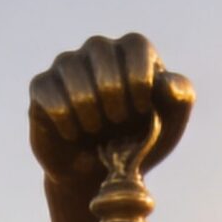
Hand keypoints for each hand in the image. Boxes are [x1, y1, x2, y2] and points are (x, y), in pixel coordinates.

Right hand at [29, 33, 194, 187]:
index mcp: (133, 48)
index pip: (135, 49)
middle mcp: (98, 48)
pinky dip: (67, 123)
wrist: (98, 173)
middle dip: (114, 101)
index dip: (139, 85)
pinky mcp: (42, 86)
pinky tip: (74, 134)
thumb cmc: (138, 140)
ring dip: (90, 115)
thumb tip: (167, 85)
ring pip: (74, 78)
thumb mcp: (169, 123)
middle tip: (117, 124)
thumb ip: (179, 98)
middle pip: (103, 58)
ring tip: (96, 131)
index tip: (141, 112)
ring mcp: (67, 64)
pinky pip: (51, 97)